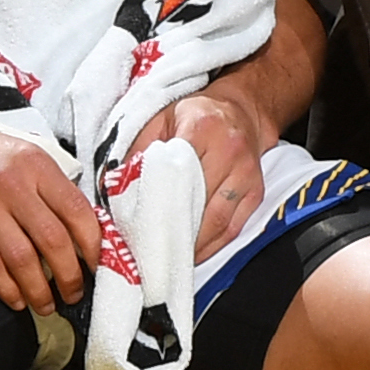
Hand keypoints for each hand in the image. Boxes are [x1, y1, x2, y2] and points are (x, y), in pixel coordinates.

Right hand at [0, 124, 105, 316]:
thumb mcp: (28, 157)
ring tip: (47, 304)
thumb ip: (55, 189)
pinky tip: (17, 298)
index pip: (77, 211)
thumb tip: (86, 233)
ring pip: (21, 258)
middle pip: (52, 239)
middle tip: (74, 293)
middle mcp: (13, 183)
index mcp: (38, 166)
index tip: (98, 266)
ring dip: (38, 290)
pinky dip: (6, 288)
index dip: (93, 246)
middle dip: (69, 276)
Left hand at [135, 86, 274, 252]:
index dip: (157, 204)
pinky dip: (211, 246)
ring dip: (192, 246)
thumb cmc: (198, 115)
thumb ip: (138, 147)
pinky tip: (192, 254)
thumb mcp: (161, 118)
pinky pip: (233, 229)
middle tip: (147, 252)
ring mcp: (246, 175)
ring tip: (167, 258)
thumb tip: (114, 184)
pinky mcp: (255, 194)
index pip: (176, 173)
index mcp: (201, 127)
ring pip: (218, 222)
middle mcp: (229, 151)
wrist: (241, 111)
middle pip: (198, 203)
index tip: (137, 226)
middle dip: (172, 232)